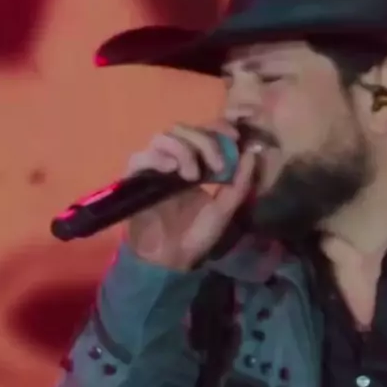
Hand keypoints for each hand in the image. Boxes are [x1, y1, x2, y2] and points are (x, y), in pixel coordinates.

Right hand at [125, 120, 256, 269]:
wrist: (171, 260)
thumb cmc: (197, 235)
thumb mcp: (225, 208)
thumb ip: (239, 182)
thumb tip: (252, 152)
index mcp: (196, 163)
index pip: (204, 131)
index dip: (218, 126)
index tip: (236, 136)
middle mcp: (173, 160)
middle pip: (184, 129)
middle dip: (205, 141)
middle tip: (217, 166)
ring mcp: (153, 168)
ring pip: (163, 137)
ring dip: (183, 149)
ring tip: (192, 175)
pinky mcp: (135, 179)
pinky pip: (140, 157)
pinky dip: (157, 157)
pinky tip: (172, 169)